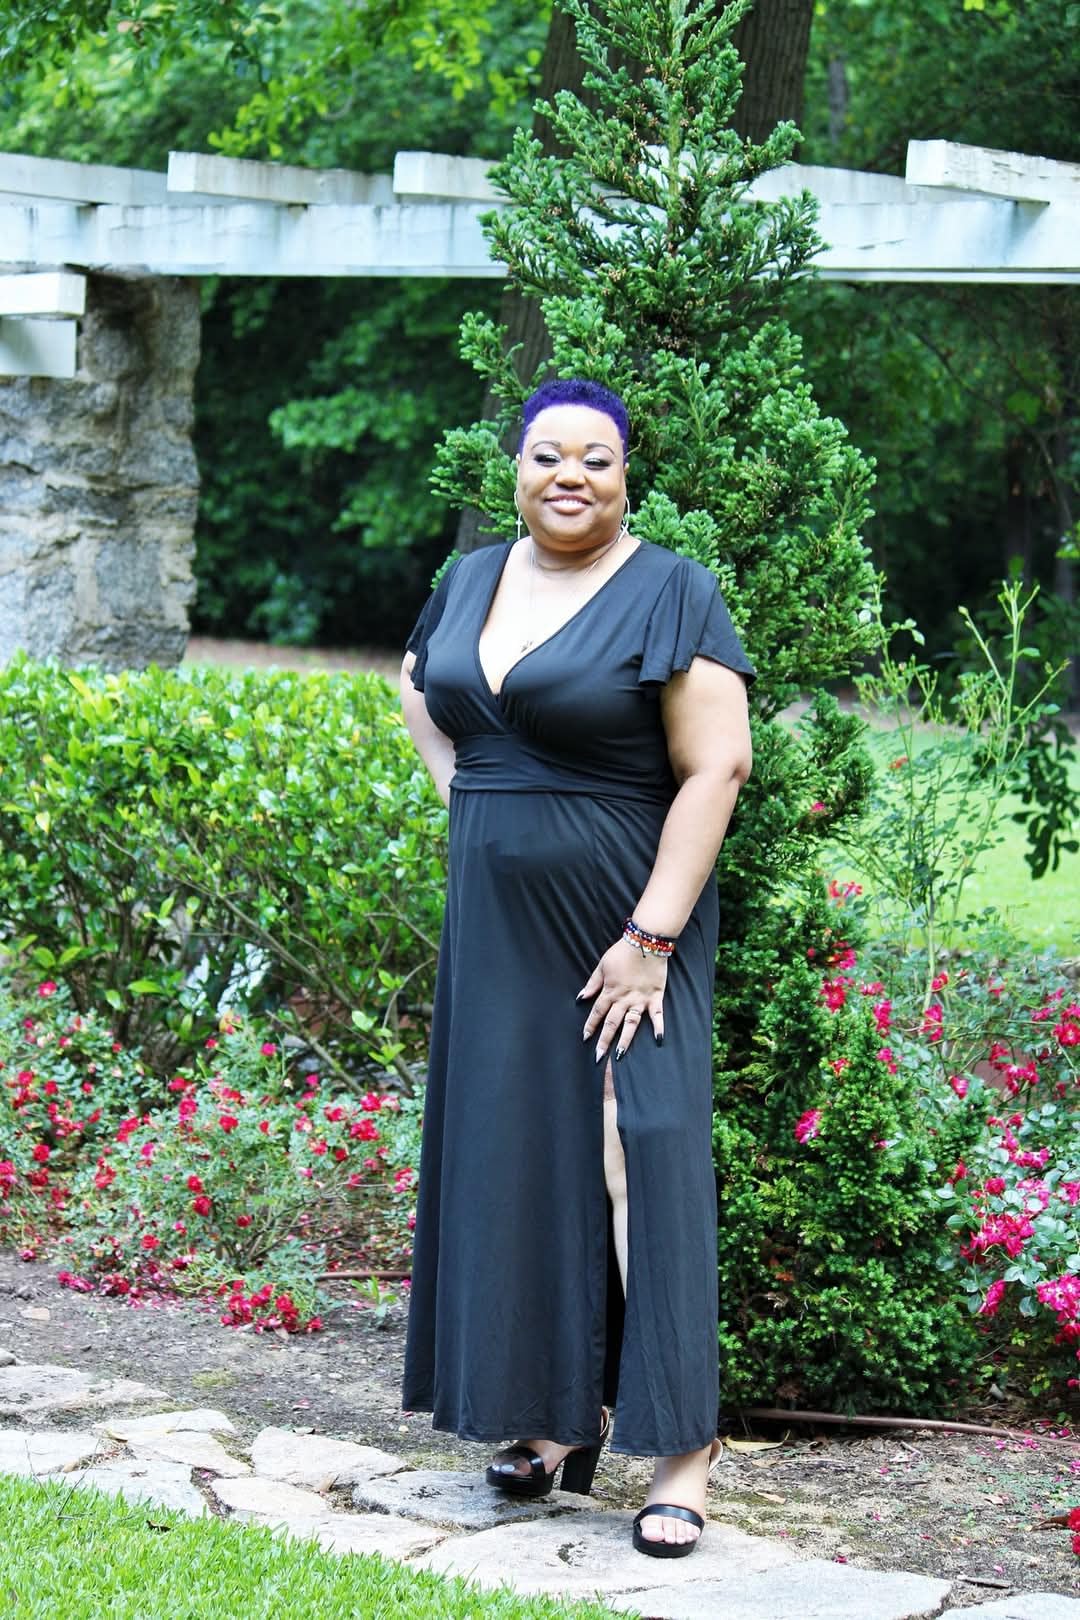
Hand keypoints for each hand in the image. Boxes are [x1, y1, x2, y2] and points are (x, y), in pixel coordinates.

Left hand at [578, 937, 666, 1064]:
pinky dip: (658, 1027)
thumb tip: (580, 998)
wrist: (645, 943)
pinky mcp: (655, 997)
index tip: (585, 1038)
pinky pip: (657, 1015)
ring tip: (620, 1055)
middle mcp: (624, 999)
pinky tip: (659, 1040)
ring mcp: (640, 1000)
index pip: (597, 1013)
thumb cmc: (622, 952)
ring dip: (625, 1040)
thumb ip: (593, 984)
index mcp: (610, 991)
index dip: (590, 1026)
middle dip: (604, 1041)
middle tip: (598, 1057)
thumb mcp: (602, 966)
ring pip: (631, 1024)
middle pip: (612, 1023)